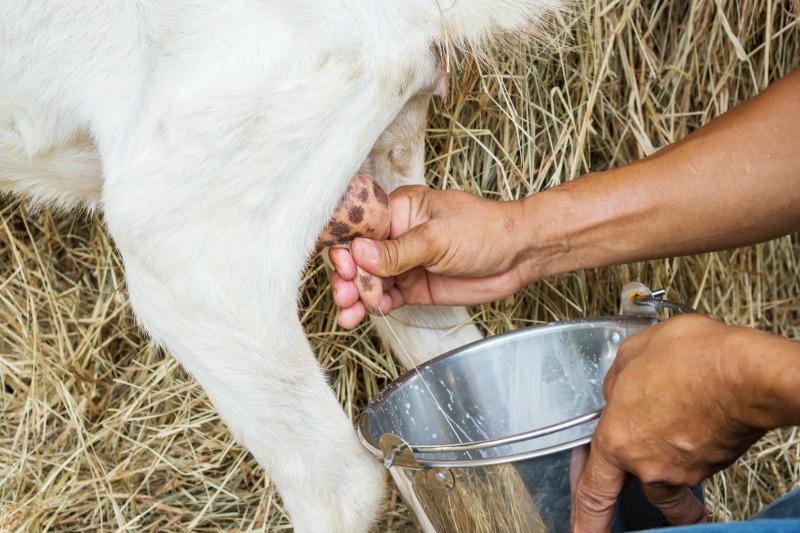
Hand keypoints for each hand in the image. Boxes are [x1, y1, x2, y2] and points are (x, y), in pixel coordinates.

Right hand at [330, 185, 533, 327]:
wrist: (519, 255)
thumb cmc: (484, 231)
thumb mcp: (438, 238)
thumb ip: (397, 251)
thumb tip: (358, 253)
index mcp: (401, 210)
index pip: (361, 227)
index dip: (346, 248)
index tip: (344, 266)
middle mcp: (398, 235)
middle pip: (359, 257)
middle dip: (348, 277)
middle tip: (345, 296)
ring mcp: (405, 262)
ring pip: (370, 280)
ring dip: (356, 296)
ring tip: (348, 314)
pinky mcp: (415, 286)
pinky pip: (387, 297)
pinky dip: (374, 307)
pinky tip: (364, 316)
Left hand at [572, 314, 767, 531]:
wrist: (747, 375)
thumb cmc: (691, 360)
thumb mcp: (631, 356)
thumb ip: (617, 383)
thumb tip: (620, 393)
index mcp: (617, 439)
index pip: (592, 491)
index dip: (584, 518)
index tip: (581, 532)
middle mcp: (649, 465)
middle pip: (636, 493)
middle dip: (628, 509)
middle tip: (619, 515)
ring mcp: (685, 470)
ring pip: (671, 478)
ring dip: (672, 465)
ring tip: (679, 438)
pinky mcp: (715, 464)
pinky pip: (697, 460)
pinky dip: (696, 444)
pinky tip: (699, 415)